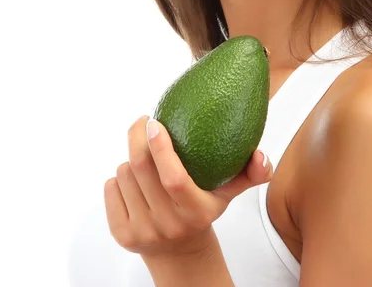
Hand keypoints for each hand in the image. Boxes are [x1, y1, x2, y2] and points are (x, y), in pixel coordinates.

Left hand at [104, 115, 272, 257]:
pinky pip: (111, 189)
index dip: (161, 148)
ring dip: (131, 159)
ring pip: (124, 175)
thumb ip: (252, 173)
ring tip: (147, 160)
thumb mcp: (230, 193)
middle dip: (137, 137)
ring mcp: (142, 231)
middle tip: (145, 120)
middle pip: (141, 170)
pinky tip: (134, 179)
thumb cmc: (205, 208)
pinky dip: (119, 177)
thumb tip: (260, 155)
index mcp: (196, 212)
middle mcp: (168, 224)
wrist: (179, 252)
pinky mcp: (121, 235)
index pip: (174, 179)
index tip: (155, 121)